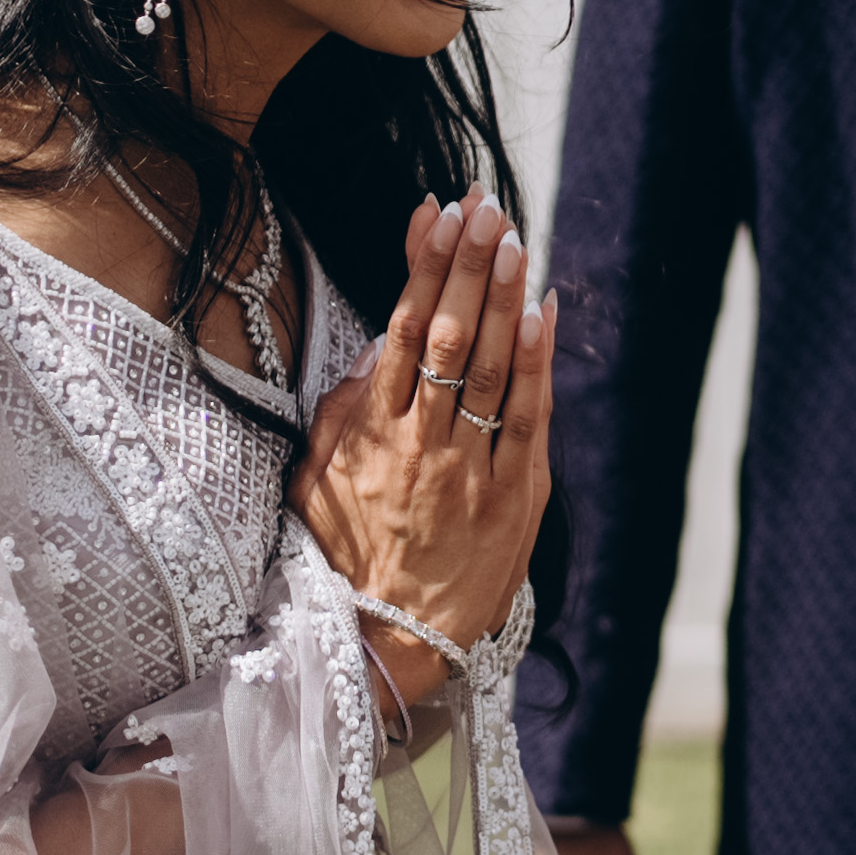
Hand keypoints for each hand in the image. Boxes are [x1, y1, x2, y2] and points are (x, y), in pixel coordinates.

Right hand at [298, 197, 553, 720]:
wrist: (390, 645)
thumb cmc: (344, 563)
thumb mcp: (311, 490)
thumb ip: (337, 418)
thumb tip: (372, 350)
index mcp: (371, 437)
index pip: (401, 332)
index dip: (421, 268)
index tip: (435, 215)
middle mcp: (423, 445)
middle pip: (451, 337)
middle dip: (468, 266)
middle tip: (485, 209)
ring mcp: (473, 469)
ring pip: (493, 368)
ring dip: (505, 297)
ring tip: (514, 240)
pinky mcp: (516, 497)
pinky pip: (531, 419)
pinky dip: (540, 362)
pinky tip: (544, 310)